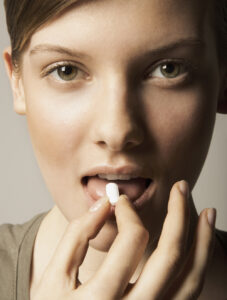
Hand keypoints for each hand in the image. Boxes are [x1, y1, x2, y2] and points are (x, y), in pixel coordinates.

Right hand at [32, 180, 215, 299]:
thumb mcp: (53, 277)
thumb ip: (77, 236)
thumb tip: (104, 203)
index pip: (131, 240)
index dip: (127, 211)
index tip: (120, 200)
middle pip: (170, 256)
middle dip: (178, 214)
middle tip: (181, 187)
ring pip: (190, 280)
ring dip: (201, 241)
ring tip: (207, 212)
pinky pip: (187, 292)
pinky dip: (197, 265)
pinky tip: (198, 245)